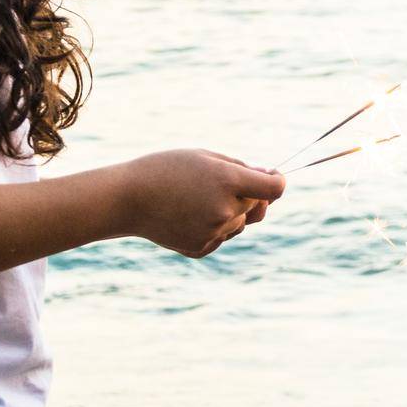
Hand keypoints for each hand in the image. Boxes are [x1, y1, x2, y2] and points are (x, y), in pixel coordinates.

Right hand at [124, 150, 286, 257]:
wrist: (127, 198)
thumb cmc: (166, 169)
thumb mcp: (205, 157)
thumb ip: (241, 168)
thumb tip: (270, 179)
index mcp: (227, 182)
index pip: (274, 189)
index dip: (279, 181)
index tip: (274, 176)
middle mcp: (224, 211)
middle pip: (257, 206)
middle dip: (249, 194)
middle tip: (222, 182)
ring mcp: (213, 233)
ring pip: (240, 223)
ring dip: (230, 211)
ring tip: (198, 198)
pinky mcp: (201, 249)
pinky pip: (222, 237)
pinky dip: (214, 226)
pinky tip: (189, 214)